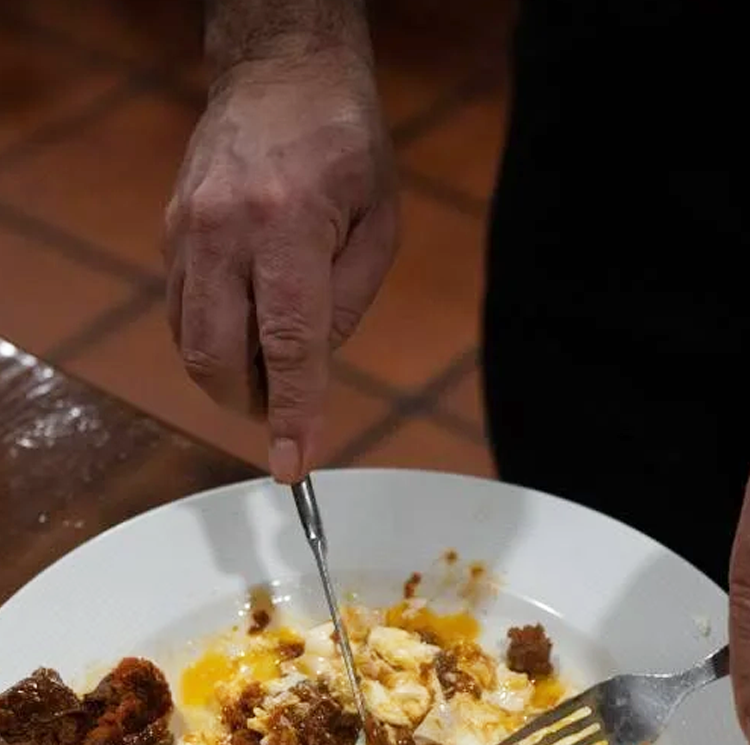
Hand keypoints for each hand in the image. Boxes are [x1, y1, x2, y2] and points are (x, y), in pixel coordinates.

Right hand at [164, 47, 396, 481]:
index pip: (289, 346)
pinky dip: (214, 337)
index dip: (293, 413)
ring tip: (273, 369)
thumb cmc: (348, 148)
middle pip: (218, 355)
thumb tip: (314, 367)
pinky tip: (250, 327)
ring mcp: (186, 229)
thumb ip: (350, 302)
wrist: (281, 75)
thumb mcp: (381, 225)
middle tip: (286, 412)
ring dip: (230, 375)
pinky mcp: (169, 231)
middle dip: (251, 401)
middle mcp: (224, 231)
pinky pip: (183, 309)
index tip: (295, 465)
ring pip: (190, 339)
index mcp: (288, 228)